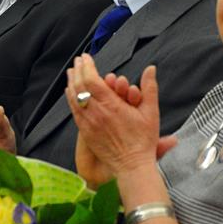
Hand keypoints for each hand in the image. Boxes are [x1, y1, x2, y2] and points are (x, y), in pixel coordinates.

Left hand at [66, 54, 160, 178]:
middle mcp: (97, 113)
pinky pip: (74, 112)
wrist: (132, 166)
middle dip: (78, 71)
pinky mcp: (86, 132)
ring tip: (71, 73)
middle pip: (80, 86)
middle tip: (78, 61)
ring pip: (74, 98)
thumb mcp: (151, 112)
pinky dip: (71, 99)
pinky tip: (70, 92)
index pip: (92, 80)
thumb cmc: (143, 141)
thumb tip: (151, 69)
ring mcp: (89, 123)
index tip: (86, 57)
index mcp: (112, 106)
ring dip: (72, 83)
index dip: (87, 66)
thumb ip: (149, 88)